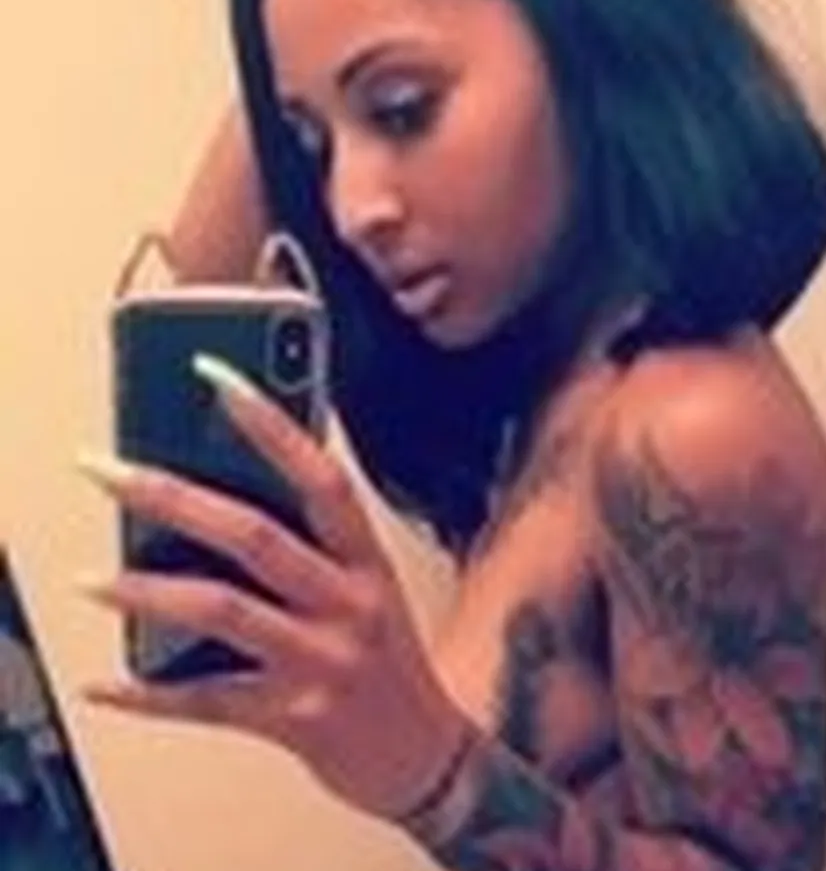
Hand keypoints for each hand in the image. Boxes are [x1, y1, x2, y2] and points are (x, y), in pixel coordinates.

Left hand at [77, 353, 468, 820]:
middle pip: (255, 535)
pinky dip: (150, 694)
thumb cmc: (389, 664)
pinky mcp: (294, 717)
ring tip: (92, 579)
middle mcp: (349, 603)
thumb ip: (313, 553)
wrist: (427, 757)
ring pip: (224, 611)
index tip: (216, 375)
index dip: (270, 423)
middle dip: (174, 496)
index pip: (320, 478)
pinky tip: (107, 682)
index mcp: (367, 563)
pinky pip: (207, 701)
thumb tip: (219, 508)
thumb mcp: (368, 594)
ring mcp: (322, 661)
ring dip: (148, 591)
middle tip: (107, 469)